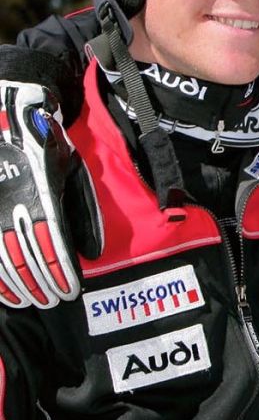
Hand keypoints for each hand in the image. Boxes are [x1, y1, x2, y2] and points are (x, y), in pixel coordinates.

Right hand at [0, 82, 101, 307]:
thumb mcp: (71, 174)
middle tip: (54, 301)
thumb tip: (90, 250)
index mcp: (43, 200)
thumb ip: (82, 211)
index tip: (71, 290)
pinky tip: (3, 289)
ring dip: (18, 283)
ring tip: (30, 300)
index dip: (61, 273)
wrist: (9, 118)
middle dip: (43, 283)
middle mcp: (16, 208)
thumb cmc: (47, 146)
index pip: (54, 247)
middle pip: (28, 258)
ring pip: (3, 258)